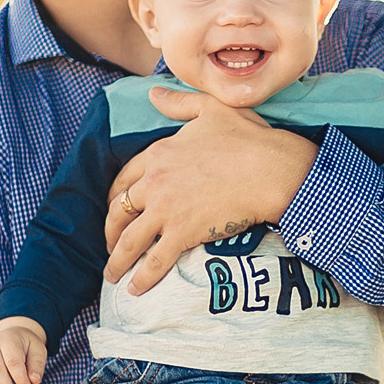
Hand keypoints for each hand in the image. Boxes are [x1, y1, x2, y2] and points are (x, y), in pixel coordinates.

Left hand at [104, 88, 315, 295]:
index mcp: (157, 153)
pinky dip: (142, 278)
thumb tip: (153, 93)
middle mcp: (155, 183)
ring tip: (113, 275)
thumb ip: (177, 102)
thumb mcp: (210, 109)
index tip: (116, 210)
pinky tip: (135, 289)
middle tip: (110, 245)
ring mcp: (166, 210)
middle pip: (119, 211)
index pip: (124, 179)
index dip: (116, 197)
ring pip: (129, 240)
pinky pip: (154, 261)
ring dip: (117, 260)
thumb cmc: (248, 138)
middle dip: (110, 232)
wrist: (272, 170)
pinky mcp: (182, 233)